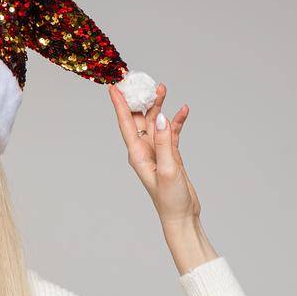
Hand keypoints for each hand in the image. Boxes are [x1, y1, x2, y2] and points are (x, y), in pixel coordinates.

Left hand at [109, 81, 199, 224]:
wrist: (181, 215)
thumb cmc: (171, 198)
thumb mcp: (169, 169)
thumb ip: (165, 143)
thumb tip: (160, 117)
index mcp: (137, 154)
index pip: (125, 123)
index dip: (119, 104)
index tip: (113, 86)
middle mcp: (144, 151)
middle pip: (138, 119)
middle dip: (139, 99)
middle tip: (141, 80)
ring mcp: (156, 152)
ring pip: (155, 123)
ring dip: (158, 106)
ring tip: (163, 88)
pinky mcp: (169, 155)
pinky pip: (171, 132)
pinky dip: (176, 121)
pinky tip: (184, 110)